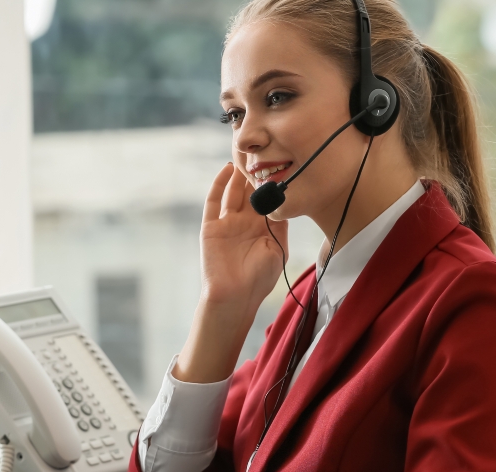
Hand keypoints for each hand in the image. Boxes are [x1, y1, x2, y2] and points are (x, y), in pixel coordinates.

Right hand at [199, 162, 287, 310]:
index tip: (282, 161)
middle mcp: (245, 222)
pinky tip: (227, 169)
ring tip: (246, 153)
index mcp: (263, 228)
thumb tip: (284, 200)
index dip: (273, 182)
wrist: (234, 298)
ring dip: (239, 173)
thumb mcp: (278, 249)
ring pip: (233, 192)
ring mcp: (227, 223)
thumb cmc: (259, 279)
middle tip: (263, 149)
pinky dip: (219, 184)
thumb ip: (280, 225)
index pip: (268, 199)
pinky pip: (214, 201)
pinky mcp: (211, 227)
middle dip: (256, 172)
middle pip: (250, 191)